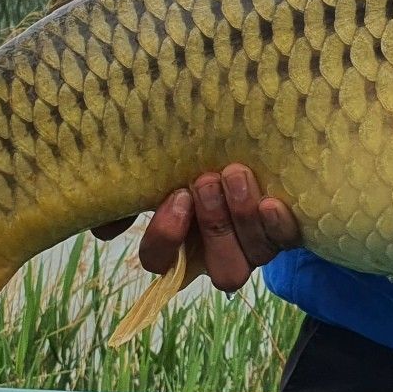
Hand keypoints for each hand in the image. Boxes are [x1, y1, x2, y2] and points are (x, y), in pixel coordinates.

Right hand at [91, 163, 302, 289]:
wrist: (242, 119)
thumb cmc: (190, 145)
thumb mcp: (154, 163)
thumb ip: (127, 194)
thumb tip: (105, 232)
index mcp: (180, 239)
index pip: (162, 263)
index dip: (167, 238)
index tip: (176, 197)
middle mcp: (220, 248)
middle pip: (223, 272)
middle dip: (213, 228)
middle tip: (205, 182)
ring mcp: (256, 239)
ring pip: (254, 257)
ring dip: (241, 218)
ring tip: (234, 174)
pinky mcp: (285, 225)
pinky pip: (287, 240)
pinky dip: (278, 225)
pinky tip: (271, 202)